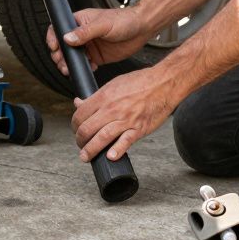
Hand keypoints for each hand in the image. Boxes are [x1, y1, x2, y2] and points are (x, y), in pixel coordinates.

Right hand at [46, 7, 151, 74]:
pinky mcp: (97, 56)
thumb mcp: (103, 25)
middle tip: (62, 63)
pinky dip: (84, 68)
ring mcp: (89, 46)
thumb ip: (84, 32)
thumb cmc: (123, 20)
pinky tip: (90, 68)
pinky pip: (85, 65)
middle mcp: (82, 34)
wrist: (141, 29)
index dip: (53, 38)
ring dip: (69, 64)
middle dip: (59, 56)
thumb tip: (67, 38)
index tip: (54, 47)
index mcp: (79, 21)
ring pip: (72, 57)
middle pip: (62, 46)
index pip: (59, 29)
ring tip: (70, 69)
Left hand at [71, 66, 187, 162]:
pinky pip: (125, 141)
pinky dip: (117, 150)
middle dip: (80, 141)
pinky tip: (110, 157)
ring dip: (90, 150)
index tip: (77, 130)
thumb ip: (95, 96)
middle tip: (80, 145)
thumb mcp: (113, 84)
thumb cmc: (140, 82)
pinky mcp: (139, 128)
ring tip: (86, 157)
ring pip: (101, 138)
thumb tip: (78, 103)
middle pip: (87, 129)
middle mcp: (112, 109)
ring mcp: (125, 120)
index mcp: (104, 97)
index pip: (80, 115)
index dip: (74, 125)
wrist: (163, 83)